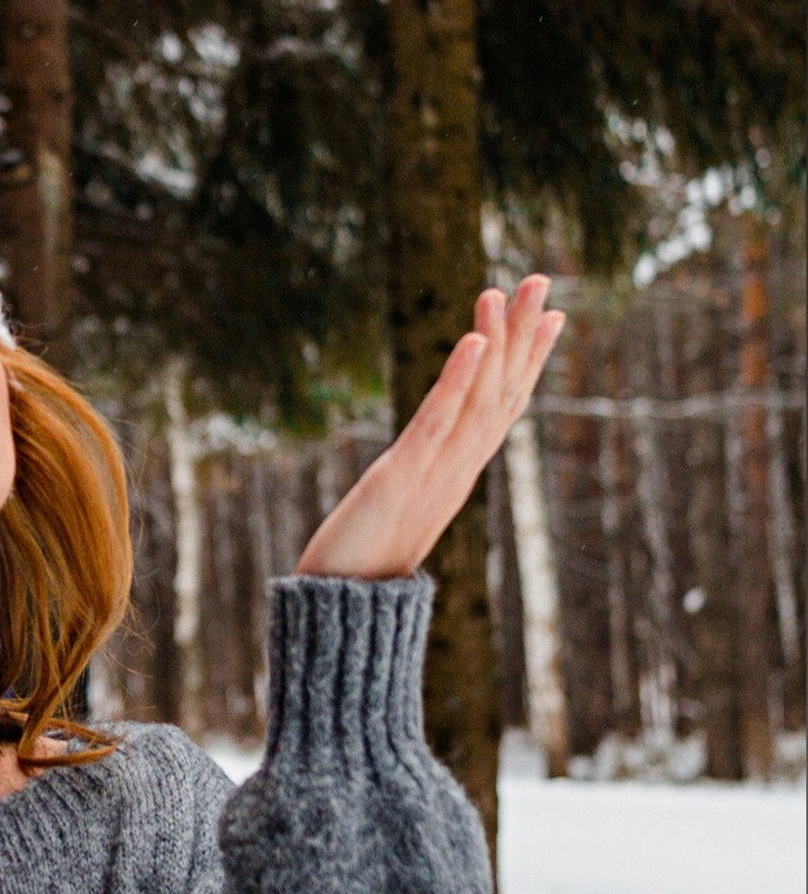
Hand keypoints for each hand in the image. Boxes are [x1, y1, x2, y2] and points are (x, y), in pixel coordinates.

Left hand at [295, 276, 565, 579]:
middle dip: (523, 335)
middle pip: (501, 393)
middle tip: (542, 278)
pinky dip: (458, 381)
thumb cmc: (358, 574)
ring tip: (506, 291)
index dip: (529, 361)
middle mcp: (455, 472)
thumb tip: (415, 473)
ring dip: (495, 342)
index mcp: (456, 476)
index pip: (501, 408)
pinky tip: (472, 342)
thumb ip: (411, 489)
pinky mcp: (402, 479)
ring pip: (477, 400)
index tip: (552, 315)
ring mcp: (434, 475)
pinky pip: (437, 423)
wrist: (341, 615)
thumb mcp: (392, 518)